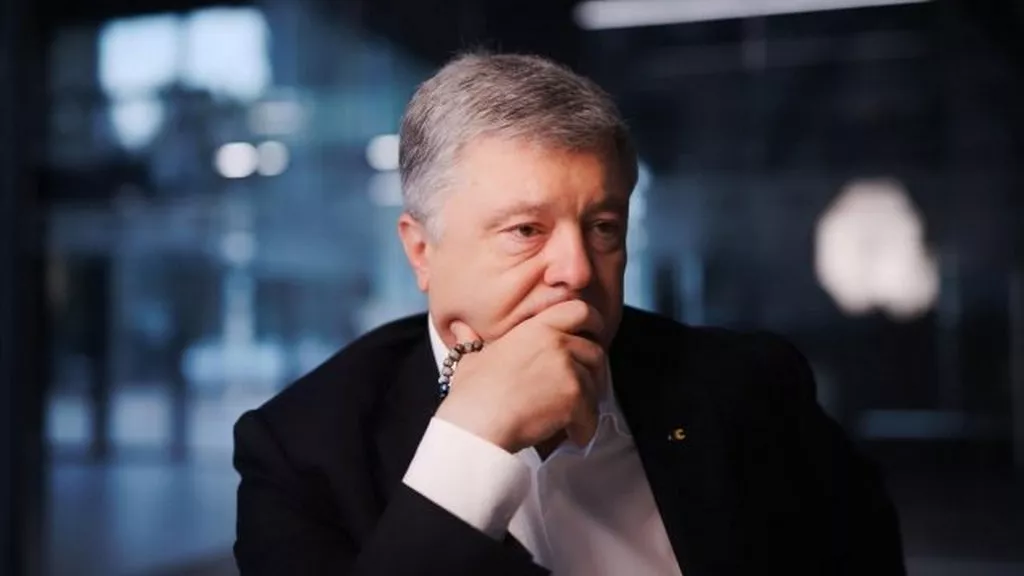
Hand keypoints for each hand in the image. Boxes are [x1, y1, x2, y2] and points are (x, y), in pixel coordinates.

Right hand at [434, 300, 607, 453]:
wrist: (477, 423)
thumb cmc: (471, 395)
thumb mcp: (470, 358)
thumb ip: (472, 340)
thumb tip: (460, 328)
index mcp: (535, 328)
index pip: (580, 310)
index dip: (592, 323)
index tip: (592, 336)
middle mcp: (555, 342)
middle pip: (595, 351)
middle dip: (594, 371)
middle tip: (583, 388)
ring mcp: (567, 368)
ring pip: (596, 385)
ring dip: (588, 403)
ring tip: (573, 418)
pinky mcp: (574, 396)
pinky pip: (592, 413)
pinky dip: (585, 428)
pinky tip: (573, 435)